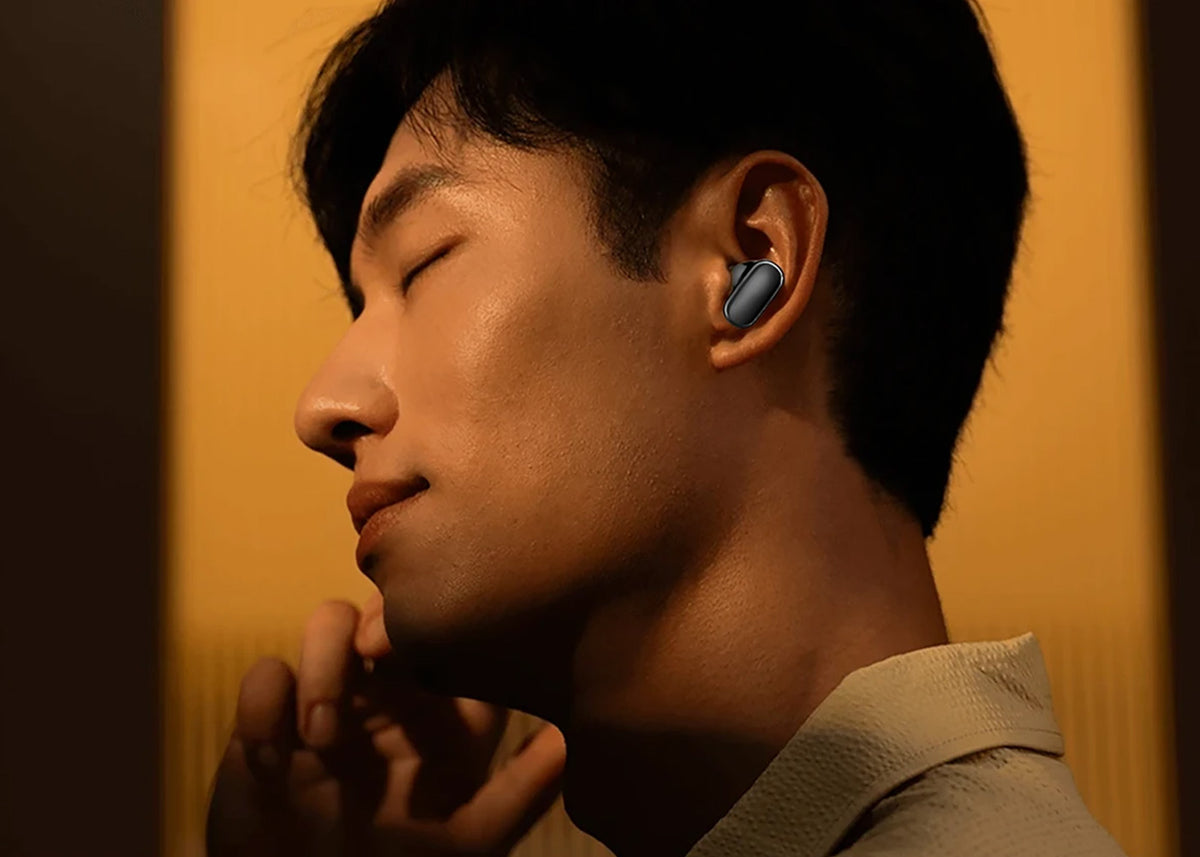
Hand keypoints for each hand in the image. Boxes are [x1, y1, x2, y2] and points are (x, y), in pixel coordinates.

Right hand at [204, 592, 566, 856]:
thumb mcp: (470, 839)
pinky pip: (265, 674)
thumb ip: (520, 791)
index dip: (454, 623)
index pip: (458, 631)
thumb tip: (570, 739)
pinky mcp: (271, 719)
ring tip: (321, 736)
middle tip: (379, 654)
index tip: (446, 649)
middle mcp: (390, 691)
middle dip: (383, 620)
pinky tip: (268, 763)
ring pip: (329, 620)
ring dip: (322, 664)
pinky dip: (262, 709)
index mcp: (442, 707)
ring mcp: (331, 698)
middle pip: (392, 606)